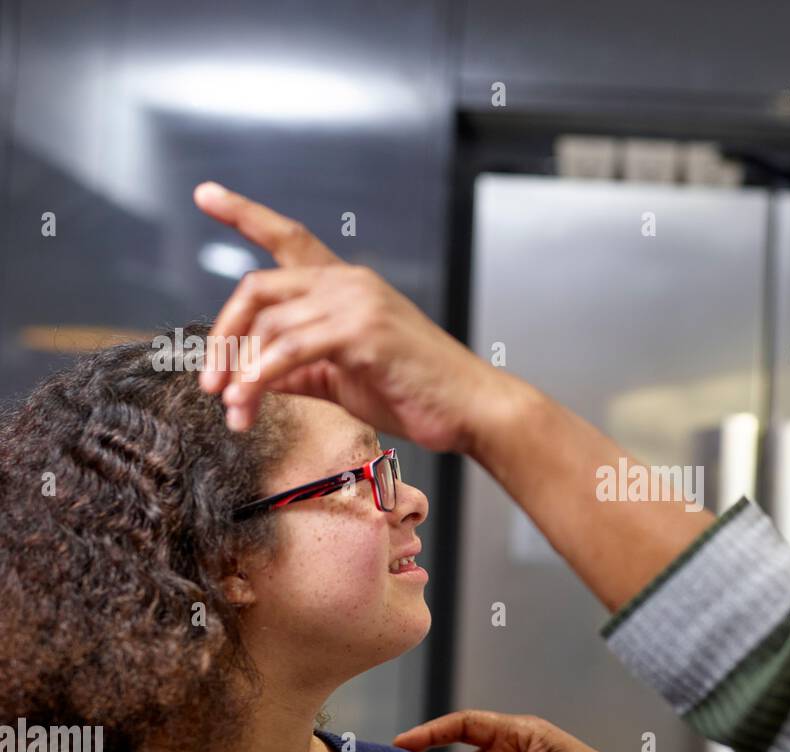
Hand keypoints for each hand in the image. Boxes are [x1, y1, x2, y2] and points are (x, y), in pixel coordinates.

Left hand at [192, 181, 513, 451]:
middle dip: (223, 334)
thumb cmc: (418, 393)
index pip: (289, 238)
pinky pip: (290, 350)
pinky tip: (249, 401)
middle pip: (258, 288)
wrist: (472, 408)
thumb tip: (253, 378)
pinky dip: (260, 377)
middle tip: (210, 382)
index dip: (244, 214)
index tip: (207, 194)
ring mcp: (358, 303)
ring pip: (269, 326)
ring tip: (234, 411)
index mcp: (348, 287)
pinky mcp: (363, 332)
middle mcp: (350, 283)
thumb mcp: (345, 379)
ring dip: (240, 373)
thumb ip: (300, 370)